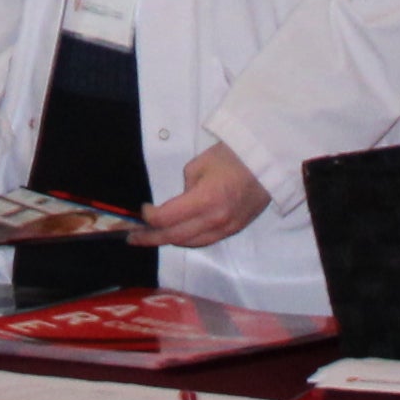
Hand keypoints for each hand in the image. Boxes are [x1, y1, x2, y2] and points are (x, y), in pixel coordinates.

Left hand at [136, 147, 268, 249]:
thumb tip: (181, 201)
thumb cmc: (231, 156)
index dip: (149, 217)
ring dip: (170, 240)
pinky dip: (189, 239)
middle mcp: (215, 220)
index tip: (142, 210)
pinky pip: (206, 240)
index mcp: (204, 200)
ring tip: (152, 238)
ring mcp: (227, 228)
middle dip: (151, 238)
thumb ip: (185, 188)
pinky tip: (178, 235)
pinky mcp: (235, 229)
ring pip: (191, 243)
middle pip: (175, 236)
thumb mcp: (198, 165)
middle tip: (133, 238)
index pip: (167, 219)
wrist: (266, 161)